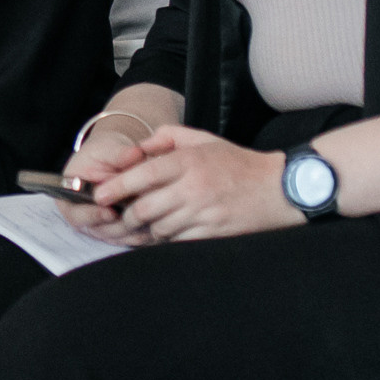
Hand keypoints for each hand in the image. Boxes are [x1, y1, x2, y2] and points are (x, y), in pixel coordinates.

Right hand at [58, 131, 154, 244]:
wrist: (115, 160)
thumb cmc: (105, 153)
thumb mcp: (107, 148)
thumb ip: (118, 152)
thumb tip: (135, 153)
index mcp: (69, 196)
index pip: (77, 214)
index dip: (94, 215)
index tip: (111, 212)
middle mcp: (84, 216)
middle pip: (102, 230)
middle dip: (122, 224)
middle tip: (141, 216)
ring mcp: (102, 227)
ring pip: (120, 237)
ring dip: (136, 229)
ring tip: (154, 217)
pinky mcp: (120, 233)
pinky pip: (133, 239)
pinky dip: (146, 233)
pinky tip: (159, 222)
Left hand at [88, 126, 301, 242]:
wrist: (279, 188)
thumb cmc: (236, 162)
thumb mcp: (202, 139)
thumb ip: (166, 138)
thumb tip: (138, 150)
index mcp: (188, 162)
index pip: (142, 175)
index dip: (116, 186)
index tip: (100, 194)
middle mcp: (193, 188)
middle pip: (145, 207)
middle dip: (129, 214)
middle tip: (124, 214)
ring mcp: (204, 213)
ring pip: (159, 228)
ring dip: (149, 228)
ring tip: (150, 222)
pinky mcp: (214, 233)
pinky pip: (179, 241)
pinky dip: (169, 239)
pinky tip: (170, 232)